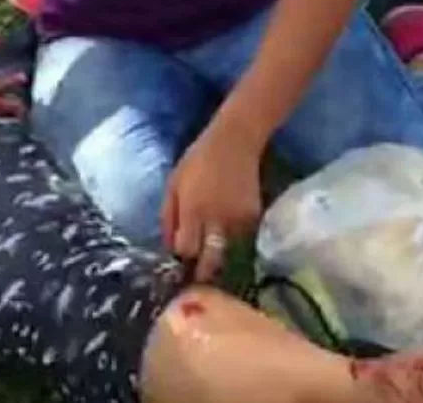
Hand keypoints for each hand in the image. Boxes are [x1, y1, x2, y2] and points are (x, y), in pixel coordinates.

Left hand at [161, 123, 264, 282]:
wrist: (235, 143)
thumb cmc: (197, 161)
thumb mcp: (173, 185)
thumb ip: (168, 217)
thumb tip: (169, 248)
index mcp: (193, 210)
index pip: (187, 249)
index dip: (183, 258)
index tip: (179, 263)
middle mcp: (217, 219)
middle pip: (211, 260)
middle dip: (203, 273)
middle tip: (196, 280)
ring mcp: (239, 220)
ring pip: (228, 253)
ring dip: (219, 258)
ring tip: (211, 261)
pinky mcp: (254, 218)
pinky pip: (241, 240)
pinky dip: (232, 243)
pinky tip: (225, 238)